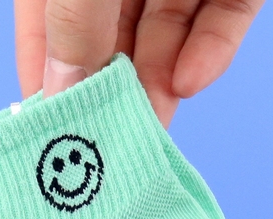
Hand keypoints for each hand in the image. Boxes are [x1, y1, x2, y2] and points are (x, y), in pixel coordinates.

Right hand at [14, 0, 265, 126]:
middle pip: (111, 38)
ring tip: (151, 131)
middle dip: (112, 93)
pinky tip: (192, 81)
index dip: (48, 79)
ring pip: (167, 32)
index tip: (50, 137)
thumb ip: (72, 26)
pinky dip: (212, 48)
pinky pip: (225, 12)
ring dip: (160, 84)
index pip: (47, 26)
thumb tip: (59, 97)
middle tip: (109, 150)